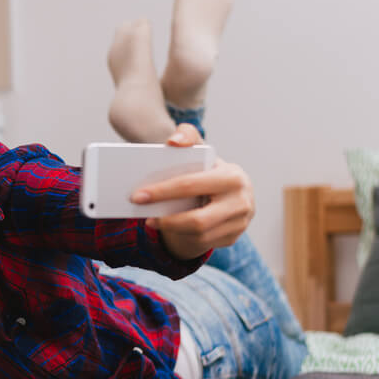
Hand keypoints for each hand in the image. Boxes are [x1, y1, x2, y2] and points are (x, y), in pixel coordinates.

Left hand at [131, 123, 255, 259]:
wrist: (230, 192)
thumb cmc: (209, 170)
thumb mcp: (202, 151)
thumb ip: (188, 136)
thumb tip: (173, 141)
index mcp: (232, 177)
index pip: (190, 185)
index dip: (162, 191)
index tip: (138, 195)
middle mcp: (241, 202)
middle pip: (197, 219)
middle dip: (167, 220)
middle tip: (144, 216)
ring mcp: (240, 222)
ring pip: (199, 235)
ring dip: (173, 230)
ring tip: (152, 221)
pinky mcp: (234, 237)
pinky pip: (204, 242)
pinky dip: (183, 236)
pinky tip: (168, 228)